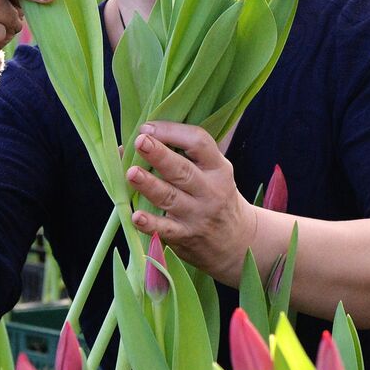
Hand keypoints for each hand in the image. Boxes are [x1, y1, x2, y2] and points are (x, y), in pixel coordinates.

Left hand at [127, 121, 257, 285]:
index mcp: (218, 168)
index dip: (174, 132)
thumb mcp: (214, 173)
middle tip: (140, 141)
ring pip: (171, 198)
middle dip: (160, 154)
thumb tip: (134, 141)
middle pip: (183, 170)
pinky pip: (166, 230)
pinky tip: (136, 217)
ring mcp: (198, 215)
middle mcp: (210, 190)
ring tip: (131, 173)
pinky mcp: (186, 236)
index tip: (148, 127)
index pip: (199, 142)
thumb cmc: (216, 198)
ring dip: (150, 185)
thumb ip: (184, 156)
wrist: (238, 242)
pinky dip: (151, 224)